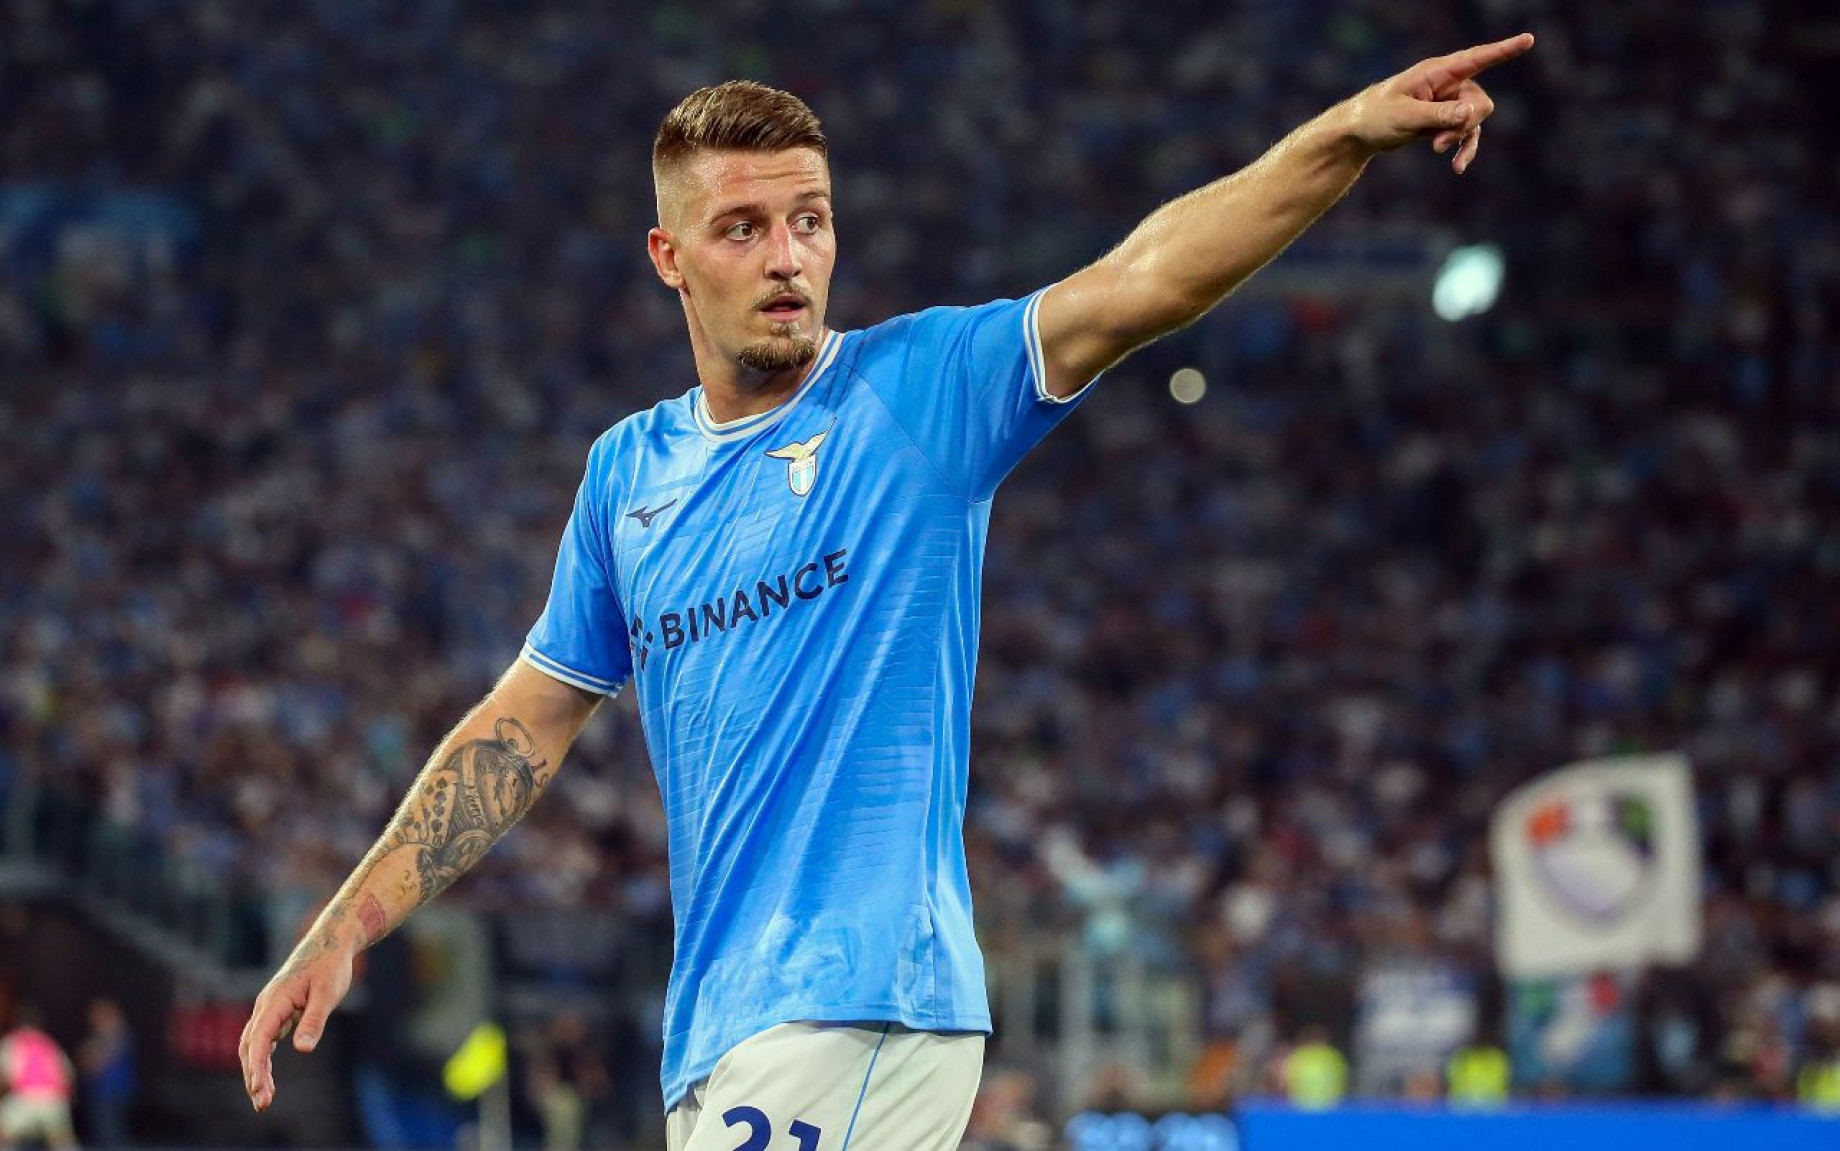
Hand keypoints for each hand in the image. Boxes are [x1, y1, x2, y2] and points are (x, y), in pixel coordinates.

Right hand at [238, 924, 356, 1111]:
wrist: (331, 941)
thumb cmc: (331, 965)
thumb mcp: (327, 993)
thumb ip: (314, 1021)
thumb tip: (302, 1049)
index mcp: (275, 1000)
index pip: (259, 1040)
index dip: (257, 1067)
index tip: (260, 1090)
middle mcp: (266, 1004)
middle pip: (250, 1046)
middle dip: (253, 1076)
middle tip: (262, 1104)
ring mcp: (269, 1007)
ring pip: (253, 1044)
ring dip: (255, 1071)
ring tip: (263, 1098)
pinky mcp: (277, 1010)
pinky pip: (263, 1039)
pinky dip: (261, 1060)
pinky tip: (266, 1079)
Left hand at [1342, 33, 1534, 173]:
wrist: (1359, 132)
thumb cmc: (1376, 116)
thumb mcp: (1406, 117)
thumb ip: (1440, 115)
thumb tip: (1472, 113)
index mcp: (1437, 71)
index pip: (1477, 58)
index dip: (1503, 50)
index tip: (1528, 40)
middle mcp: (1448, 83)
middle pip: (1479, 101)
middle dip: (1465, 124)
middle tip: (1438, 142)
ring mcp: (1448, 102)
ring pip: (1474, 120)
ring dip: (1460, 138)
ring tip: (1436, 150)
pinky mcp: (1445, 120)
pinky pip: (1466, 134)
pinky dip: (1463, 149)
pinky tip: (1458, 168)